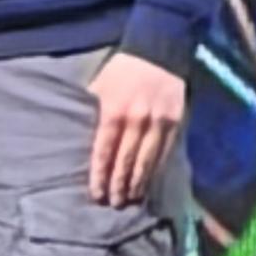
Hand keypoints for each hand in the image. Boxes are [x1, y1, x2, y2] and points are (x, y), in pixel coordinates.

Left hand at [87, 52, 185, 206]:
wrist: (158, 52)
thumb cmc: (122, 70)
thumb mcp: (99, 86)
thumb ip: (93, 111)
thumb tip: (80, 136)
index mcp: (113, 111)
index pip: (104, 151)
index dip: (100, 175)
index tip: (96, 194)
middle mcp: (136, 120)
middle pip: (125, 160)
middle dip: (118, 184)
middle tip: (113, 203)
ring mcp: (158, 122)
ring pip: (146, 160)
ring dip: (137, 182)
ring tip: (130, 199)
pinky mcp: (175, 123)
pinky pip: (164, 153)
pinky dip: (156, 170)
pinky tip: (149, 182)